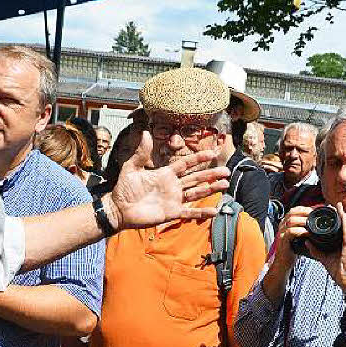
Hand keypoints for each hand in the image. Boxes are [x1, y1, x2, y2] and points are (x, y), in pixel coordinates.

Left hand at [105, 132, 229, 229]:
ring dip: (210, 189)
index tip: (212, 153)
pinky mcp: (171, 213)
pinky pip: (189, 213)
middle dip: (211, 175)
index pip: (185, 164)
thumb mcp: (131, 168)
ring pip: (196, 193)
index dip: (198, 159)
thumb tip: (146, 133)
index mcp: (165, 174)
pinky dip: (201, 213)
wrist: (119, 209)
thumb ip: (141, 152)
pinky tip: (215, 211)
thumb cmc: (124, 189)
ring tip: (224, 185)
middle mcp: (173, 186)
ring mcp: (173, 200)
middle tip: (226, 171)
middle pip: (196, 178)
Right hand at [270, 205, 315, 271]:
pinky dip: (300, 231)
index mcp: (287, 222)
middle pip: (293, 212)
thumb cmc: (294, 249)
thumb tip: (321, 222)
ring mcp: (281, 232)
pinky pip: (290, 232)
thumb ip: (307, 228)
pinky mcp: (282, 240)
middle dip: (306, 212)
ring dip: (303, 220)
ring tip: (314, 223)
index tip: (317, 210)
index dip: (306, 208)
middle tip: (317, 215)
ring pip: (291, 220)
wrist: (284, 262)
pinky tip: (308, 233)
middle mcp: (283, 225)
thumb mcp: (301, 236)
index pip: (296, 209)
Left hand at [307, 203, 345, 300]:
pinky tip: (341, 216)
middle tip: (334, 205)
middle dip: (341, 214)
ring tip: (337, 207)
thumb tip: (307, 242)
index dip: (338, 219)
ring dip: (343, 216)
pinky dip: (345, 223)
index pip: (343, 228)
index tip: (332, 211)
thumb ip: (316, 250)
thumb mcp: (325, 258)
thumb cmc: (340, 272)